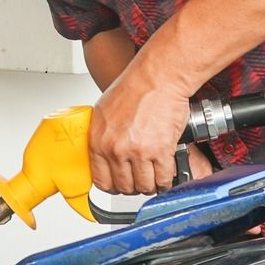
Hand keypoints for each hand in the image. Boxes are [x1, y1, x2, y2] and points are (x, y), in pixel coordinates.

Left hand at [88, 63, 196, 194]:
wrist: (157, 77)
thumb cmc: (134, 88)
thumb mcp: (103, 113)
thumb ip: (102, 137)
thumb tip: (105, 155)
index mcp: (98, 141)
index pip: (101, 180)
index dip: (113, 185)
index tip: (121, 184)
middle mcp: (115, 149)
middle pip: (124, 186)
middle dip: (134, 186)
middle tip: (141, 179)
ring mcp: (137, 152)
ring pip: (144, 186)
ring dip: (151, 185)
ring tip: (155, 177)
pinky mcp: (160, 151)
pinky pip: (163, 179)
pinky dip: (166, 181)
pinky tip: (166, 175)